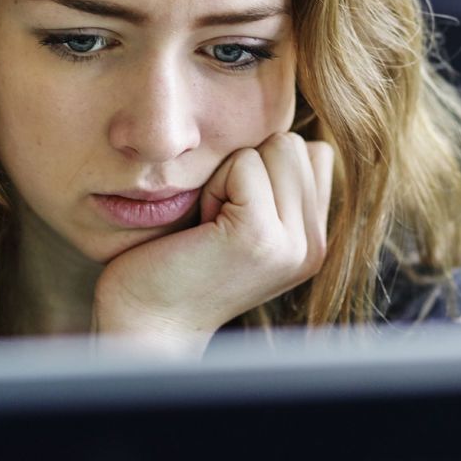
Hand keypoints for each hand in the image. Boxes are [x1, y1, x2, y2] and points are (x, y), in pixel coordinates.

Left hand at [92, 132, 334, 354]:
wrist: (147, 325)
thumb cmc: (177, 266)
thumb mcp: (241, 224)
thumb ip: (276, 188)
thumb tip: (288, 135)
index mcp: (313, 241)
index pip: (311, 154)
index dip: (262, 168)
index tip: (230, 216)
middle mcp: (313, 245)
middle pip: (293, 143)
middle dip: (245, 167)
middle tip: (215, 220)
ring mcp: (292, 244)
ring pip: (275, 145)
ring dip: (229, 173)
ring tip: (210, 225)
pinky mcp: (259, 236)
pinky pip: (244, 163)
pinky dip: (214, 184)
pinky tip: (201, 227)